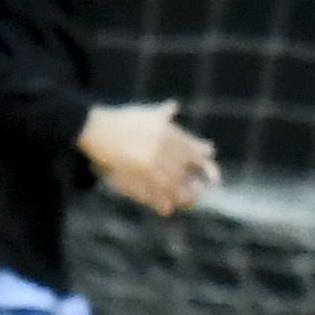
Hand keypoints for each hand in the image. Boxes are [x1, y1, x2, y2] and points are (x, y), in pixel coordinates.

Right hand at [77, 100, 220, 215]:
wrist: (101, 131)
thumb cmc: (122, 121)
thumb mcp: (146, 114)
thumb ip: (163, 114)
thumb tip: (174, 106)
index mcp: (174, 138)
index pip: (199, 156)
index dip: (209, 169)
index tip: (214, 179)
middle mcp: (170, 155)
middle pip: (191, 176)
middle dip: (196, 186)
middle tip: (196, 190)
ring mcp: (158, 170)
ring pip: (180, 192)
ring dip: (185, 198)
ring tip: (184, 201)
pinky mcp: (144, 182)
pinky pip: (160, 200)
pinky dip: (165, 206)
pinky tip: (166, 208)